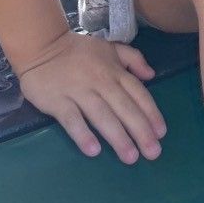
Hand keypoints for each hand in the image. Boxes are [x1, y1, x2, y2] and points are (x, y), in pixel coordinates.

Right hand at [17, 30, 166, 163]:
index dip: (150, 112)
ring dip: (117, 137)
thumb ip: (133, 58)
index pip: (137, 92)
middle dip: (140, 130)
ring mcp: (79, 91)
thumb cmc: (79, 51)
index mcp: (114, 70)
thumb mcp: (109, 48)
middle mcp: (100, 81)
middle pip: (124, 107)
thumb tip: (151, 75)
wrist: (42, 46)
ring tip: (130, 157)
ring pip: (102, 115)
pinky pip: (72, 120)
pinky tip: (93, 150)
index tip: (161, 133)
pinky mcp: (58, 101)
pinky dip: (83, 134)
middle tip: (153, 153)